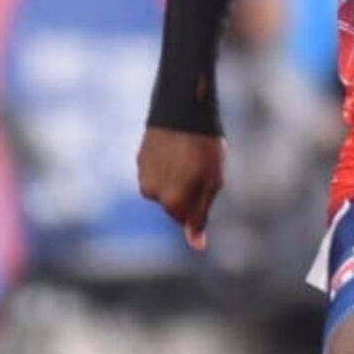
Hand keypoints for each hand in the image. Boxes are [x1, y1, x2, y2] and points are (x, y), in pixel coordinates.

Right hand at [137, 126, 224, 250]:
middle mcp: (152, 192)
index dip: (200, 200)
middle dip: (187, 192)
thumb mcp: (213, 182)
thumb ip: (201, 215)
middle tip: (200, 166)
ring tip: (188, 154)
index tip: (207, 179)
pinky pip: (156, 171)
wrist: (183, 108)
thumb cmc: (205, 146)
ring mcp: (143, 175)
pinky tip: (177, 147)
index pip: (186, 219)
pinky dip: (167, 165)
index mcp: (172, 201)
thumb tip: (196, 246)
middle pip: (174, 204)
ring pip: (164, 187)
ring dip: (176, 178)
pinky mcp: (140, 159)